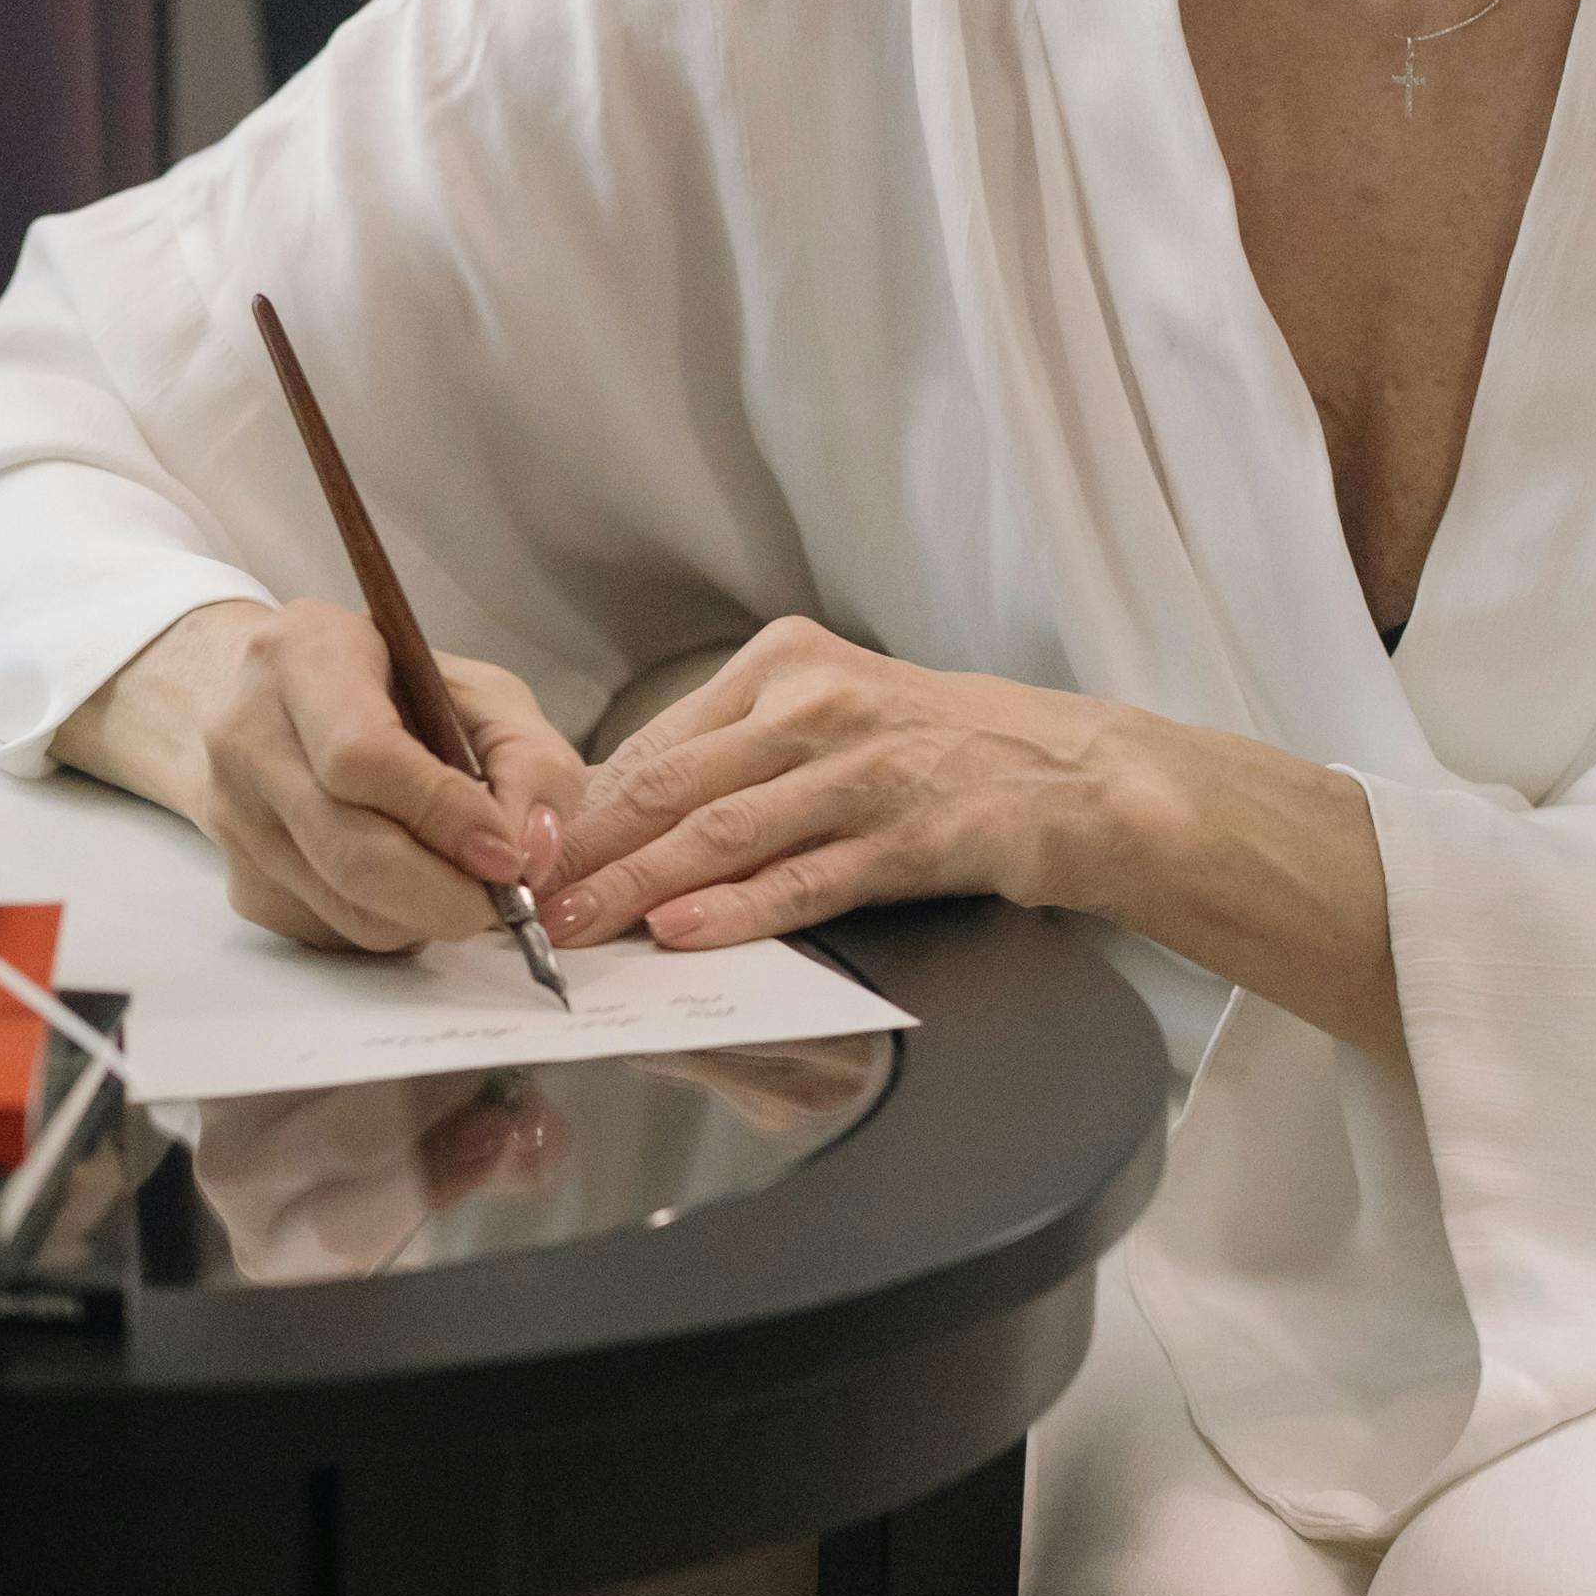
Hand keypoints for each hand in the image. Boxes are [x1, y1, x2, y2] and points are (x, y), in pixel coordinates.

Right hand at [60, 596, 588, 952]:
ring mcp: (234, 816)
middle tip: (504, 900)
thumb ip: (529, 760)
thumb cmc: (391, 690)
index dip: (442, 815)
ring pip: (345, 908)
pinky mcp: (243, 881)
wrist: (279, 705)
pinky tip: (406, 880)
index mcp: (304, 656)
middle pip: (349, 851)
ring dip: (425, 915)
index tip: (506, 854)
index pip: (362, 756)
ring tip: (461, 883)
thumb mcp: (479, 691)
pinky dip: (391, 923)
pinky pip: (333, 930)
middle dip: (445, 892)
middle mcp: (248, 735)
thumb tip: (530, 850)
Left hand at [543, 616, 1134, 951]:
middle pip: (672, 784)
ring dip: (639, 885)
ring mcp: (863, 769)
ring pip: (724, 832)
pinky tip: (682, 932)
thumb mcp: (827, 713)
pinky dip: (736, 908)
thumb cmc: (936, 746)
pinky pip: (804, 878)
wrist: (1069, 769)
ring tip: (579, 925)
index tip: (528, 850)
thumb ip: (734, 752)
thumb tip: (621, 811)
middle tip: (526, 897)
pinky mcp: (909, 835)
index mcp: (783, 663)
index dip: (584, 805)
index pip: (657, 742)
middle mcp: (816, 704)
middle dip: (589, 848)